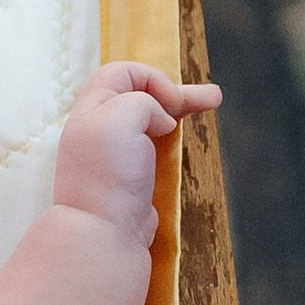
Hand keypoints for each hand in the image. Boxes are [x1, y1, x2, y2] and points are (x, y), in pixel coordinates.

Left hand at [50, 62, 218, 247]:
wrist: (103, 231)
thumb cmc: (109, 173)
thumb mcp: (121, 117)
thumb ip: (142, 102)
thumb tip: (160, 120)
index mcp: (91, 110)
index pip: (121, 73)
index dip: (152, 79)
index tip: (170, 105)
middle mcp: (99, 129)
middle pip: (139, 95)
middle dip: (176, 91)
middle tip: (213, 97)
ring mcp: (114, 154)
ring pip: (148, 119)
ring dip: (179, 109)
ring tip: (212, 101)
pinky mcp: (128, 176)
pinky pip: (150, 145)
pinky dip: (171, 135)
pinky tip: (185, 136)